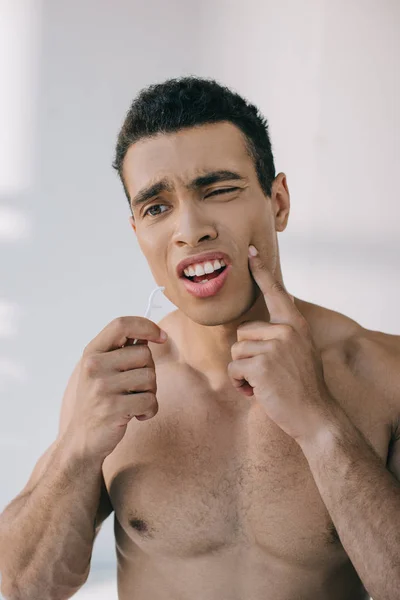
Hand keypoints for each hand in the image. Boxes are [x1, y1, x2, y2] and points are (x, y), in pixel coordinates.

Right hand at [67, 317, 167, 459]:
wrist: (82, 440)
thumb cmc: (98, 401)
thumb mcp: (101, 370)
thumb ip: (121, 350)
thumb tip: (151, 333)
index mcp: (92, 352)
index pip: (121, 325)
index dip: (146, 326)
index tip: (162, 336)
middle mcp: (94, 366)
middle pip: (144, 354)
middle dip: (148, 371)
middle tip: (135, 388)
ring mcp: (102, 387)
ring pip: (150, 377)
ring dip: (150, 392)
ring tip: (133, 402)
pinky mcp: (113, 408)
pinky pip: (150, 401)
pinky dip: (149, 410)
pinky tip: (135, 416)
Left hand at [227, 245, 336, 444]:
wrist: (316, 416)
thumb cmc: (302, 387)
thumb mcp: (298, 353)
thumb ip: (280, 338)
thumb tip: (246, 334)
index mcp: (295, 325)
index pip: (276, 293)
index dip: (262, 272)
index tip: (250, 252)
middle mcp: (286, 330)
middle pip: (242, 333)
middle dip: (247, 356)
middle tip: (267, 374)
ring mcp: (275, 346)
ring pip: (236, 351)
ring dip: (243, 372)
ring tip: (264, 384)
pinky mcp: (262, 364)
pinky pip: (234, 368)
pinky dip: (240, 384)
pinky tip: (257, 392)